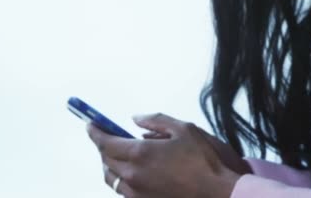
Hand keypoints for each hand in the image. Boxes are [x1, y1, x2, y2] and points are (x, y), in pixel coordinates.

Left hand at [87, 113, 241, 197]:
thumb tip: (136, 119)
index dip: (95, 132)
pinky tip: (134, 173)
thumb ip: (156, 122)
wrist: (220, 194)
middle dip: (104, 146)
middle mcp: (133, 175)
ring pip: (112, 178)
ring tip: (119, 155)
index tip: (91, 125)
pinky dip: (123, 179)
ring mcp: (137, 193)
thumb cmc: (205, 161)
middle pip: (106, 160)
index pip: (106, 142)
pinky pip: (124, 191)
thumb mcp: (183, 129)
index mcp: (140, 154)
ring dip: (111, 164)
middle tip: (108, 136)